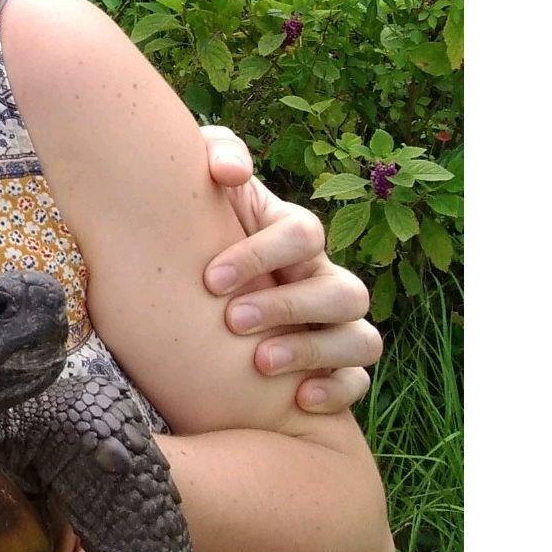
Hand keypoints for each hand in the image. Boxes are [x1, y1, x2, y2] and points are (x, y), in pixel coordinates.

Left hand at [198, 124, 381, 412]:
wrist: (189, 281)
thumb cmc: (199, 227)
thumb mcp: (200, 182)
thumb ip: (216, 154)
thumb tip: (229, 171)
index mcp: (294, 234)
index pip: (304, 234)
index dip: (262, 255)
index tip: (211, 279)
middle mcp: (324, 278)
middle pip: (343, 290)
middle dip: (288, 306)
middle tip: (231, 320)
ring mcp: (336, 325)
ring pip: (362, 338)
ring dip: (315, 352)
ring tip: (260, 362)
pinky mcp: (335, 367)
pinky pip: (358, 382)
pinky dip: (335, 390)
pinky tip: (296, 397)